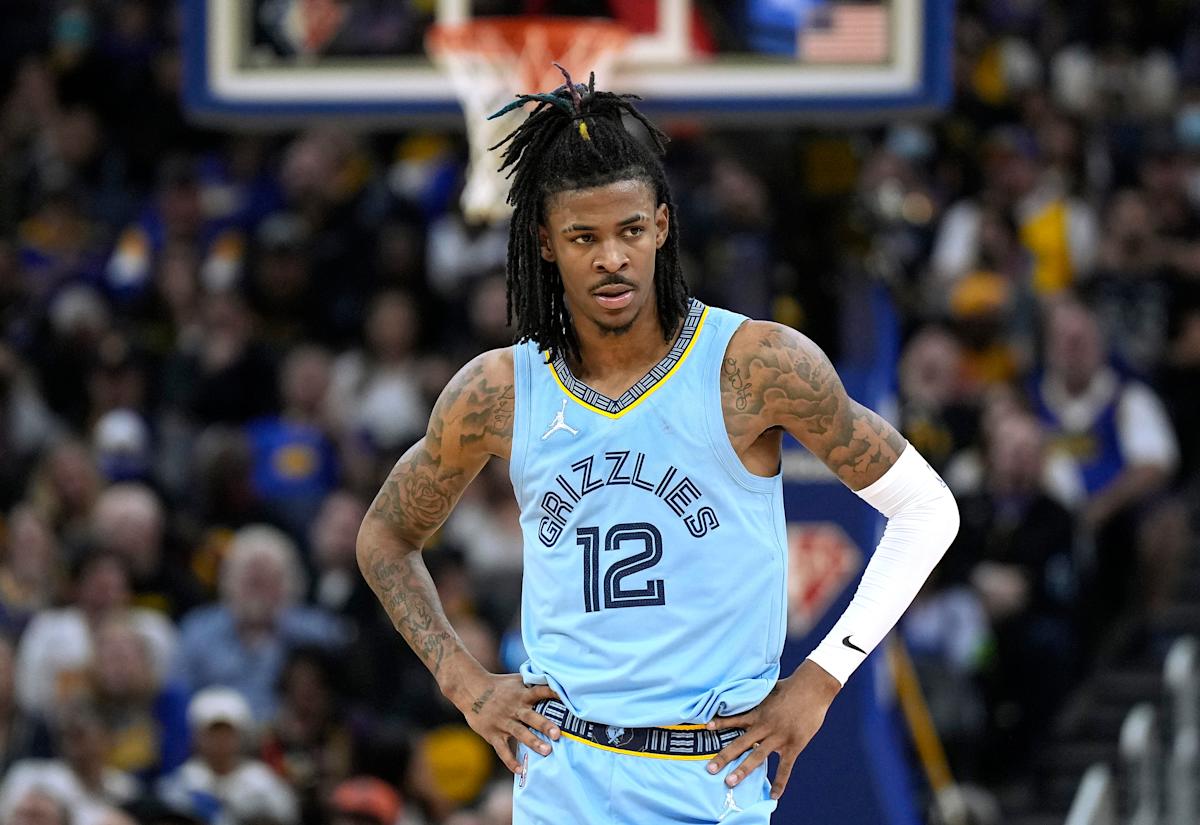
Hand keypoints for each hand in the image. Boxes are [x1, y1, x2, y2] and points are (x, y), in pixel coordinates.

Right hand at [455, 671, 561, 774]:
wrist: (470, 689)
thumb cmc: (499, 685)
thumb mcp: (516, 680)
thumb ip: (533, 683)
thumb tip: (556, 681)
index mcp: (522, 694)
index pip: (540, 692)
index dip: (552, 693)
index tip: (567, 699)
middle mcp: (514, 708)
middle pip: (531, 716)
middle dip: (544, 725)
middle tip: (558, 734)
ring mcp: (503, 722)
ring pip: (520, 733)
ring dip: (533, 742)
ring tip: (547, 752)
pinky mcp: (493, 734)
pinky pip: (502, 749)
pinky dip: (510, 760)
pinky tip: (520, 770)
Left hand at [704, 659, 840, 799]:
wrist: (813, 688)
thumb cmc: (790, 686)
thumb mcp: (768, 688)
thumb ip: (755, 694)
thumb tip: (743, 689)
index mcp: (758, 712)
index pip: (735, 719)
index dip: (721, 723)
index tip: (706, 727)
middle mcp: (764, 726)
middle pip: (740, 743)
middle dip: (724, 757)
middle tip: (710, 769)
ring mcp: (778, 737)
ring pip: (757, 756)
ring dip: (743, 770)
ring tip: (730, 782)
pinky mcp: (793, 745)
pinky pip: (785, 768)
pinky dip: (780, 782)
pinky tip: (774, 796)